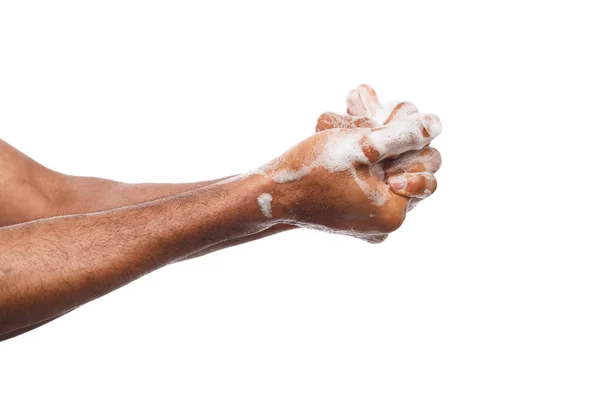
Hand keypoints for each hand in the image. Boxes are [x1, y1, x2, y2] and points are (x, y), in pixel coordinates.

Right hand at [260, 86, 441, 241]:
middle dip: (393, 141)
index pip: (427, 166)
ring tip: (356, 125)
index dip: (408, 140)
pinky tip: (350, 144)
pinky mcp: (356, 218)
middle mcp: (387, 224)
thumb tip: (436, 124)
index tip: (379, 128)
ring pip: (390, 174)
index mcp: (395, 213)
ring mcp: (371, 224)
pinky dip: (366, 163)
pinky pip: (373, 185)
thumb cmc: (313, 169)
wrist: (274, 194)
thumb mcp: (362, 144)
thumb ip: (404, 134)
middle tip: (368, 123)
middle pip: (410, 170)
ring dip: (379, 147)